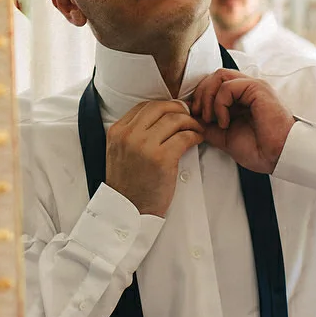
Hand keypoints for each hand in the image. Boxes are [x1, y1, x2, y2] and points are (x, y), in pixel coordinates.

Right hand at [105, 100, 204, 216]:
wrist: (128, 210)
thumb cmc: (128, 183)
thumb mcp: (119, 152)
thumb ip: (132, 133)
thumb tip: (159, 117)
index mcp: (117, 131)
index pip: (144, 106)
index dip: (164, 105)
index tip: (175, 111)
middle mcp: (129, 135)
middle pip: (160, 107)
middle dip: (179, 108)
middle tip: (190, 116)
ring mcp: (145, 146)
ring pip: (174, 119)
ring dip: (190, 122)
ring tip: (197, 128)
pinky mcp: (162, 159)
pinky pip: (184, 136)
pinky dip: (195, 135)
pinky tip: (198, 139)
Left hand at [189, 69, 294, 173]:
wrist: (279, 157)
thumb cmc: (260, 149)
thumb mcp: (225, 136)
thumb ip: (209, 125)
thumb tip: (191, 117)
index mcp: (242, 98)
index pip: (214, 84)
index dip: (200, 96)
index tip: (195, 116)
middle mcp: (248, 89)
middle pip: (214, 76)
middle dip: (200, 94)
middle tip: (198, 115)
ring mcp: (253, 86)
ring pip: (219, 76)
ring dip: (208, 97)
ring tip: (210, 118)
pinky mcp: (257, 88)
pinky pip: (228, 86)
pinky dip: (220, 104)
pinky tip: (225, 122)